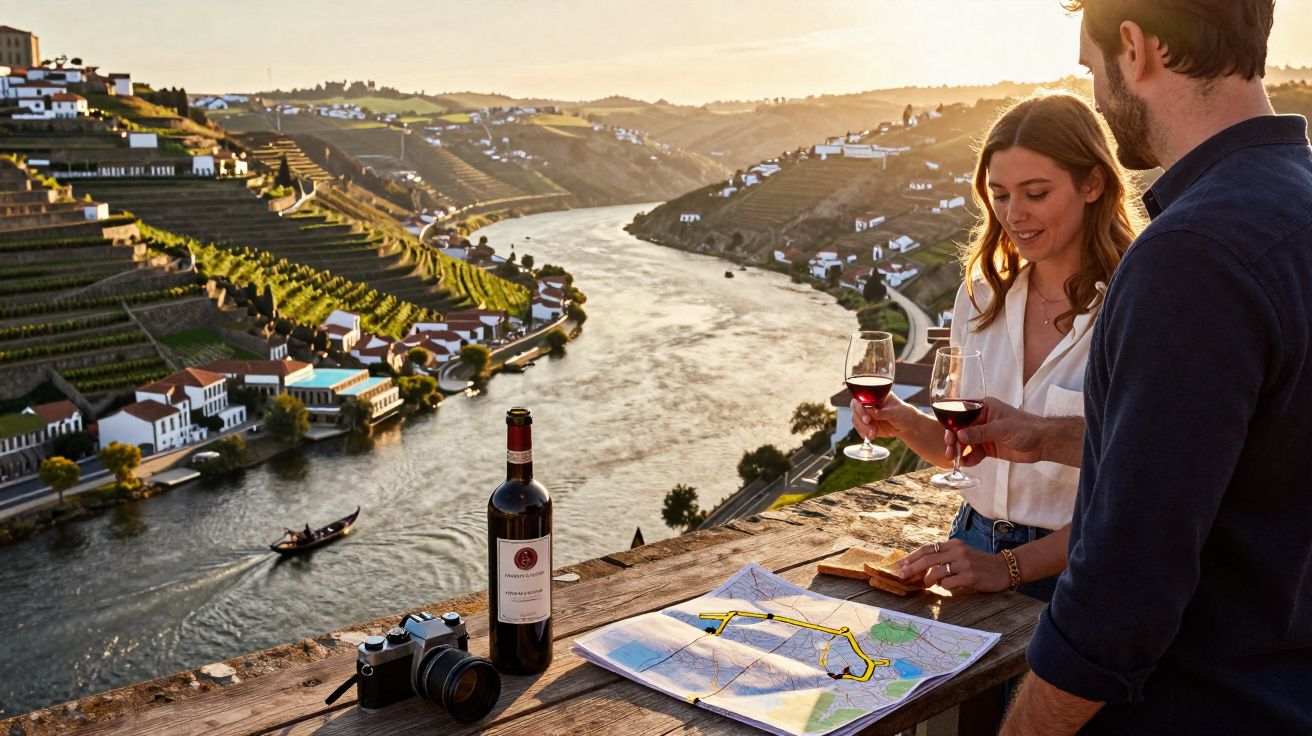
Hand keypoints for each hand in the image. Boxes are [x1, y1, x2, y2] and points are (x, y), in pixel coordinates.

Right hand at [851, 393, 919, 440]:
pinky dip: (863, 433)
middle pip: (855, 409)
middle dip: (861, 420)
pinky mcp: (866, 423)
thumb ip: (882, 412)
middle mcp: (868, 403)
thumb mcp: (895, 412)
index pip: (861, 398)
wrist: (907, 425)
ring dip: (862, 428)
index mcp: (875, 395)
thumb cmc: (903, 414)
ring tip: (873, 434)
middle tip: (871, 429)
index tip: (867, 418)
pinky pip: (859, 427)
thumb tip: (869, 411)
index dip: (860, 408)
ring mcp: (866, 413)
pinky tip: (870, 437)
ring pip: (856, 419)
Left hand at [897, 538, 1011, 592]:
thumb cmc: (979, 564)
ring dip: (928, 580)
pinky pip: (949, 583)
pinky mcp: (970, 576)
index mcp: (954, 544)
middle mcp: (958, 551)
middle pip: (928, 559)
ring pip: (937, 572)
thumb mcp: (961, 555)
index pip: (927, 548)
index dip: (912, 557)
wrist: (1004, 569)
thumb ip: (944, 559)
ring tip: (927, 585)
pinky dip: (944, 586)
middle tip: (902, 576)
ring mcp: (965, 563)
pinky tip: (948, 586)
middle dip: (912, 568)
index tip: (901, 565)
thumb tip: (921, 570)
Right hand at [943, 397, 1046, 466]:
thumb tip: (960, 435)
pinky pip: (975, 452)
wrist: (1043, 443)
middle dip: (953, 439)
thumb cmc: (1025, 428)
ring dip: (959, 450)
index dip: (951, 421)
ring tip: (954, 459)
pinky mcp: (989, 447)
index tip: (946, 432)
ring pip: (966, 442)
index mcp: (984, 407)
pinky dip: (970, 458)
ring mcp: (985, 434)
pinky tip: (967, 463)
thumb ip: (980, 432)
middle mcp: (982, 420)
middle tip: (949, 448)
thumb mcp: (1001, 428)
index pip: (962, 411)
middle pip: (961, 428)